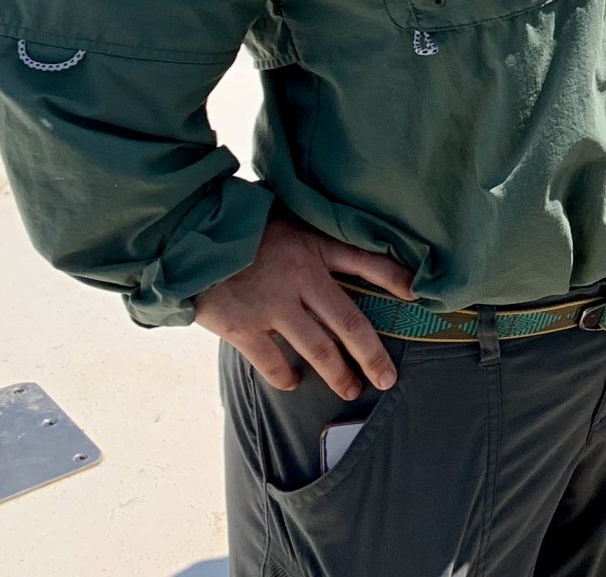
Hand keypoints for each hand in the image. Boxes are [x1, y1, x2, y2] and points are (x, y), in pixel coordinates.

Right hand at [193, 213, 415, 396]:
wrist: (188, 236)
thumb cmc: (239, 223)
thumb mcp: (285, 216)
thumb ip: (310, 235)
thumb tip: (336, 242)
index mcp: (312, 245)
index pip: (364, 260)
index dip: (393, 277)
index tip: (416, 294)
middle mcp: (300, 278)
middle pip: (349, 323)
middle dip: (371, 355)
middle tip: (386, 378)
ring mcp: (272, 305)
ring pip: (318, 350)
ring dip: (338, 374)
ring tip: (351, 389)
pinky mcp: (243, 327)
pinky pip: (274, 362)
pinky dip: (286, 377)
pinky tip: (293, 383)